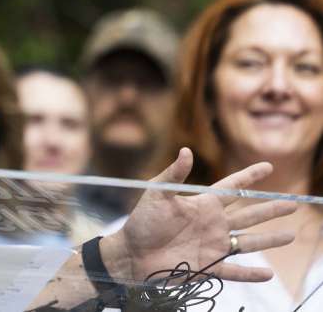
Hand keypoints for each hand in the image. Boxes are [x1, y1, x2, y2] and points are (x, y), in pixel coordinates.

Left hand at [107, 147, 294, 283]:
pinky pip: (234, 271)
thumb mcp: (157, 194)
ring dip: (270, 240)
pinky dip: (251, 274)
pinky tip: (268, 274)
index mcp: (202, 204)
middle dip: (270, 209)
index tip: (267, 166)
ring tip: (291, 235)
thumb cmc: (141, 221)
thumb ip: (174, 174)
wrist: (131, 253)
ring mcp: (212, 246)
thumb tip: (187, 150)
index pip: (232, 188)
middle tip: (293, 204)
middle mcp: (213, 224)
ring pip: (248, 242)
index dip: (249, 177)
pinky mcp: (208, 267)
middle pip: (249, 215)